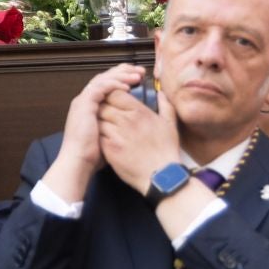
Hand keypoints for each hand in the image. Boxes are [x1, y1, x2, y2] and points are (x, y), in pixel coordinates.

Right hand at [40, 66, 140, 203]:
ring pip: (103, 79)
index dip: (121, 79)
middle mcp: (85, 101)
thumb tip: (132, 122)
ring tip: (136, 75)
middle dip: (123, 72)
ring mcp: (83, 101)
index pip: (106, 86)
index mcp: (90, 107)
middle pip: (104, 78)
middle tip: (139, 70)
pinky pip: (100, 87)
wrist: (78, 162)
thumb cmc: (93, 155)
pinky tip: (127, 86)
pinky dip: (114, 84)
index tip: (137, 78)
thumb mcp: (109, 136)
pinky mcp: (84, 104)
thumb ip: (116, 125)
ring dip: (121, 75)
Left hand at [98, 79, 183, 193]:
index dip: (112, 95)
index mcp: (139, 112)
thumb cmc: (166, 151)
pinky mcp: (109, 149)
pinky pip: (98, 135)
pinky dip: (99, 135)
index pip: (115, 93)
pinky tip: (106, 139)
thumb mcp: (170, 124)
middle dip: (103, 108)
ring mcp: (116, 135)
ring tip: (107, 126)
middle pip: (103, 106)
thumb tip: (159, 92)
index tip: (114, 100)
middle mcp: (125, 121)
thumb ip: (165, 105)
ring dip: (100, 121)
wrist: (161, 176)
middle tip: (108, 113)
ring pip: (98, 120)